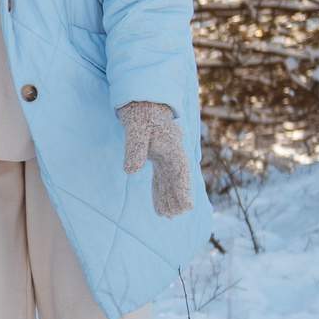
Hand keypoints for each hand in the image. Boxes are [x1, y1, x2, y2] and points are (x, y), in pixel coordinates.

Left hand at [118, 100, 195, 218]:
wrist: (140, 103)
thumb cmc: (139, 114)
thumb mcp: (135, 129)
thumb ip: (134, 148)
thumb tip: (130, 171)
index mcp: (172, 145)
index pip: (180, 170)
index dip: (184, 189)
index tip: (188, 206)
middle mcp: (172, 152)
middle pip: (177, 178)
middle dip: (177, 197)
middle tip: (176, 215)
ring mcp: (166, 156)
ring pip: (169, 181)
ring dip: (169, 197)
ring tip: (168, 216)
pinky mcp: (158, 158)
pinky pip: (161, 178)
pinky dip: (160, 191)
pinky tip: (160, 206)